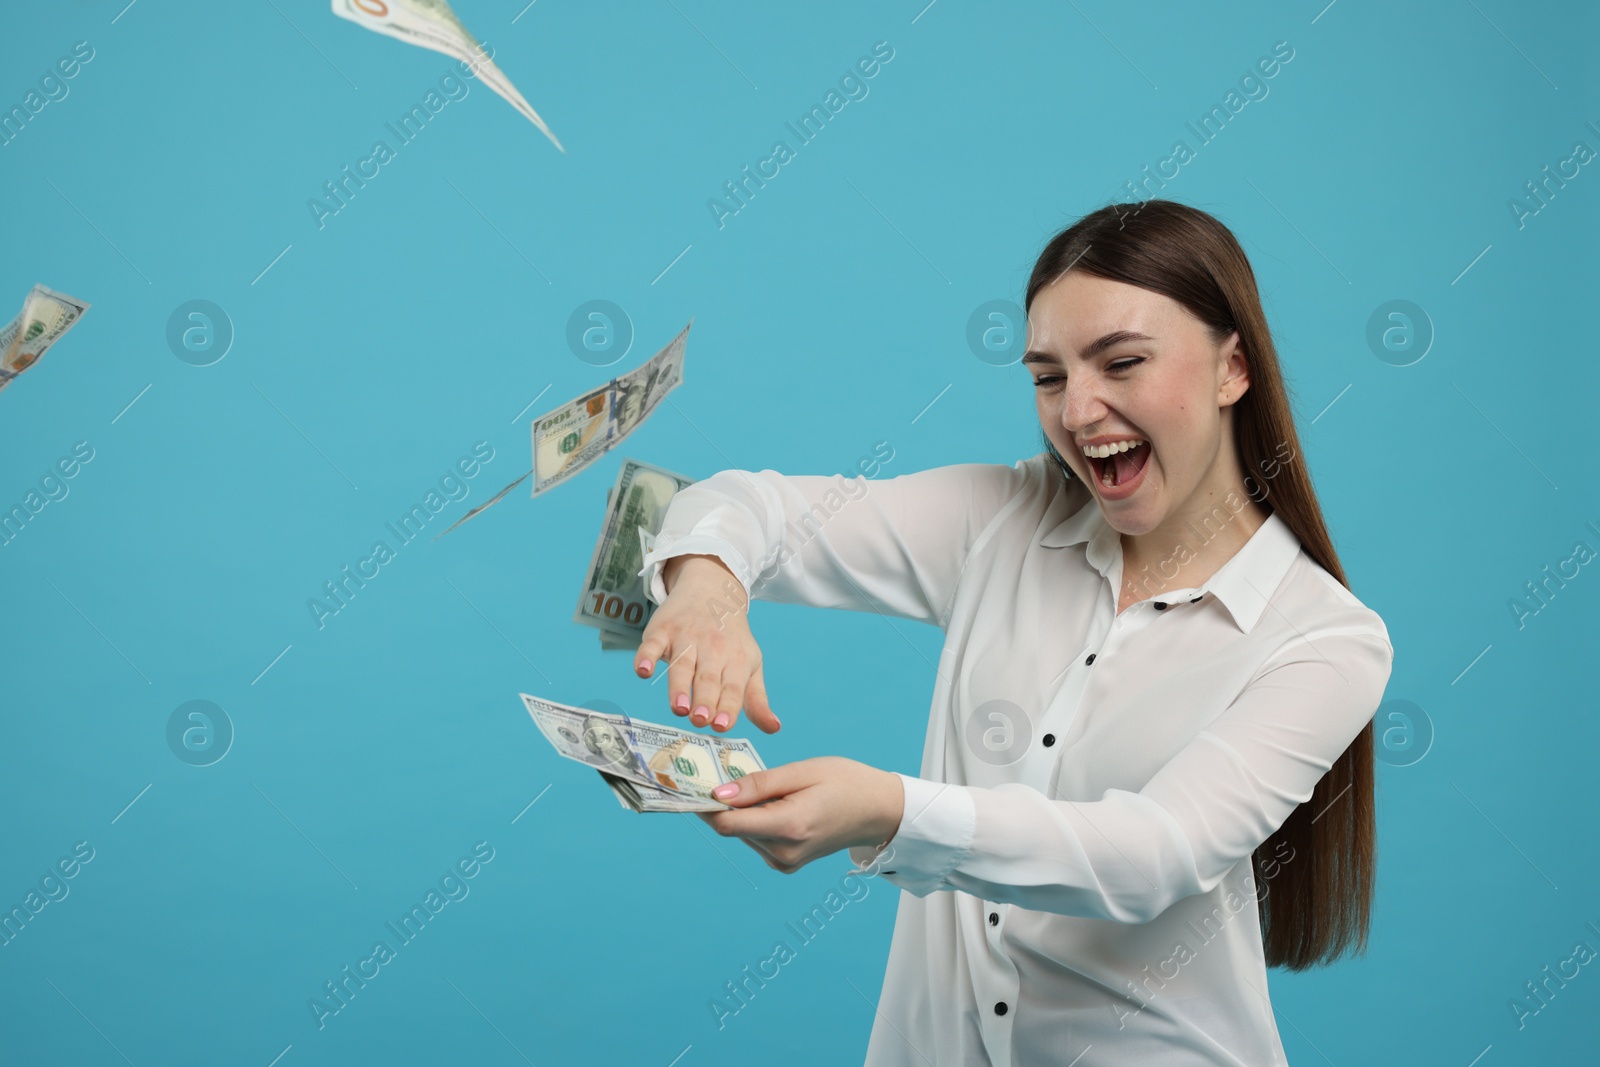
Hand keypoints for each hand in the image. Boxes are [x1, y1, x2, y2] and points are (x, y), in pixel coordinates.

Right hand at [635, 554, 779, 734]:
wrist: (711, 589)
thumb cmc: (731, 638)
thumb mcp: (749, 665)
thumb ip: (756, 700)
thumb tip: (774, 728)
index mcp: (736, 661)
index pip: (733, 688)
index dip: (728, 707)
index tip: (722, 726)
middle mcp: (712, 649)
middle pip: (707, 678)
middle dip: (704, 699)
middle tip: (700, 719)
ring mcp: (686, 638)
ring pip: (681, 664)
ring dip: (678, 686)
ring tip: (679, 708)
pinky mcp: (662, 631)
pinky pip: (653, 644)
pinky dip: (647, 656)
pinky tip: (643, 670)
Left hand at [697, 757, 904, 873]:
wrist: (878, 811)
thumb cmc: (845, 782)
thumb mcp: (802, 772)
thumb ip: (758, 784)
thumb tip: (718, 793)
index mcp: (789, 827)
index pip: (727, 824)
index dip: (702, 805)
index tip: (686, 784)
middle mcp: (783, 852)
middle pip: (731, 827)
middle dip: (722, 801)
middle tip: (719, 770)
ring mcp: (785, 862)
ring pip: (742, 832)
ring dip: (740, 810)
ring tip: (761, 785)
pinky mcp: (786, 863)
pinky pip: (755, 838)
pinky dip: (754, 819)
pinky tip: (772, 802)